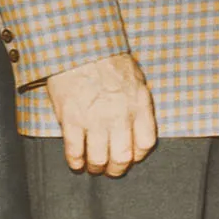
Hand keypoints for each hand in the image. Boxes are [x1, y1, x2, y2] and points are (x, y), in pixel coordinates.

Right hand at [46, 54, 157, 176]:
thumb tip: (139, 125)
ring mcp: (95, 120)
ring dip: (96, 168)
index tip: (131, 157)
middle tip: (111, 171)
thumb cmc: (109, 60)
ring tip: (93, 168)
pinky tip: (76, 163)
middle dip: (117, 169)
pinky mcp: (72, 120)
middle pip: (123, 156)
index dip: (138, 155)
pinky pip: (75, 151)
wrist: (81, 48)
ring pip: (99, 158)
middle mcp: (120, 116)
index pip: (146, 143)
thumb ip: (139, 104)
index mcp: (139, 106)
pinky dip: (75, 161)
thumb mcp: (137, 80)